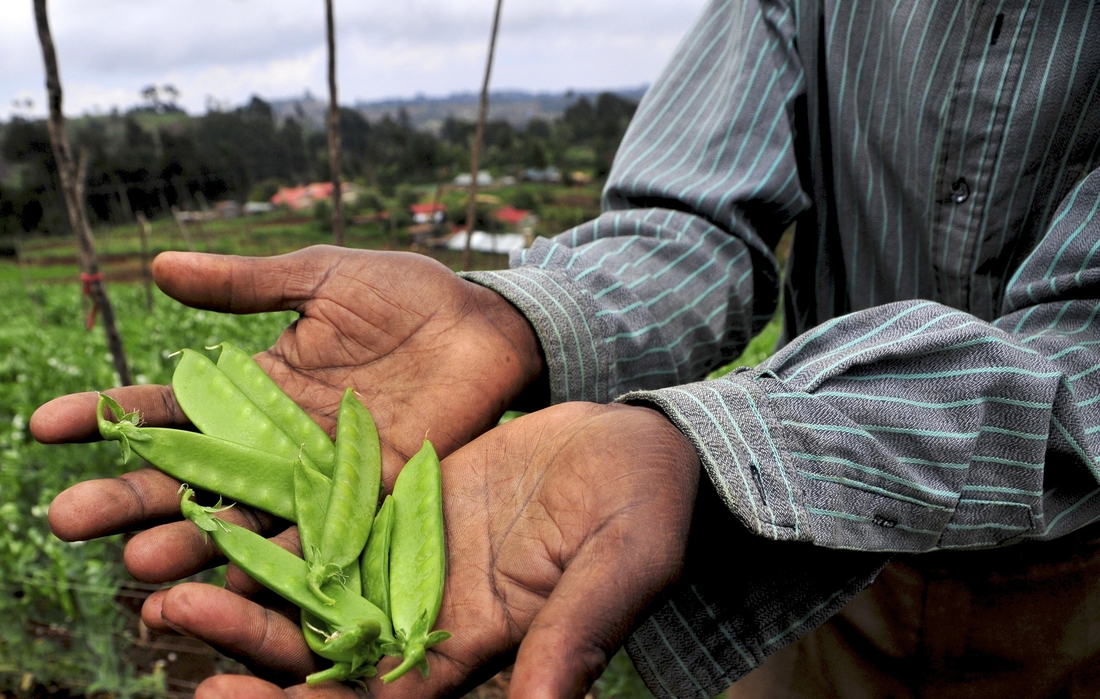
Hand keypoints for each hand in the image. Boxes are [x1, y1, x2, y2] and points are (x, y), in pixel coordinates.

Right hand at [33, 246, 544, 542]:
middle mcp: (279, 440)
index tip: (49, 424)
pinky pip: (320, 535)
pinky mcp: (372, 497)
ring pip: (244, 518)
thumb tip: (155, 267)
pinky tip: (237, 580)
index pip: (170, 407)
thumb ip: (245, 284)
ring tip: (138, 561)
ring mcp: (323, 474)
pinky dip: (280, 558)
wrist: (485, 324)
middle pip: (191, 476)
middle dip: (130, 496)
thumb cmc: (405, 295)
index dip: (111, 416)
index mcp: (258, 387)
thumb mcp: (319, 277)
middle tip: (65, 516)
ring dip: (194, 542)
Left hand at [130, 402, 700, 698]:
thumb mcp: (621, 569)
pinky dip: (279, 516)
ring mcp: (413, 557)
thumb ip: (576, 634)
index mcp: (476, 647)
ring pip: (312, 585)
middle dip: (246, 641)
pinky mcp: (406, 504)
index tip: (225, 696)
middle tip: (167, 613)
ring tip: (164, 570)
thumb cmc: (647, 512)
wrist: (639, 445)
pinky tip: (220, 496)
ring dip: (242, 583)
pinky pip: (332, 516)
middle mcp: (431, 614)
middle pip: (323, 650)